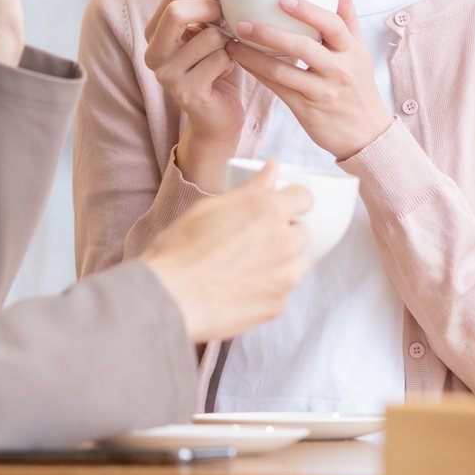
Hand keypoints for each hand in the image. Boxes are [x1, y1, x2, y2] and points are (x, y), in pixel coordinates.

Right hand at [139, 165, 314, 342]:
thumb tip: (273, 170)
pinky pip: (284, 290)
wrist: (169, 298)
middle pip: (303, 231)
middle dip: (285, 231)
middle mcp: (284, 243)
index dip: (291, 199)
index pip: (305, 198)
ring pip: (298, 262)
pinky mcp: (277, 305)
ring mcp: (284, 278)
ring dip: (283, 259)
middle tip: (254, 238)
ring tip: (249, 264)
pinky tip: (242, 286)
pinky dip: (270, 287)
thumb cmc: (181, 250)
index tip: (279, 206)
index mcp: (268, 212)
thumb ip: (250, 189)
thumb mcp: (211, 207)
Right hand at [144, 0, 251, 185]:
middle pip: (177, 11)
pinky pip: (219, 60)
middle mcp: (152, 54)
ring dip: (229, 40)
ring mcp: (166, 75)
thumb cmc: (218, 69)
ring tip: (232, 50)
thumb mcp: (213, 29)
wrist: (220, 118)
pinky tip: (231, 70)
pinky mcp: (185, 92)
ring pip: (208, 36)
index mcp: (154, 35)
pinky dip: (233, 61)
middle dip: (213, 9)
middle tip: (232, 17)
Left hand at [225, 0, 393, 160]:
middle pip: (304, 47)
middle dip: (271, 33)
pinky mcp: (307, 109)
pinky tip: (242, 62)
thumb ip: (348, 17)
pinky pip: (278, 89)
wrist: (366, 135)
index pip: (333, 25)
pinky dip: (259, 74)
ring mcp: (322, 91)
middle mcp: (339, 70)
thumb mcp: (359, 51)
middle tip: (243, 22)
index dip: (309, 10)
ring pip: (284, 71)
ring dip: (254, 56)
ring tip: (233, 42)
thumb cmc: (358, 86)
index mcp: (352, 51)